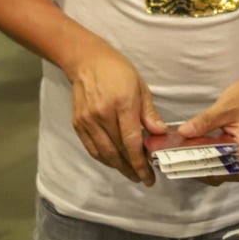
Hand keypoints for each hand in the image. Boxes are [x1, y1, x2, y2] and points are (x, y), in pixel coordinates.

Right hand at [69, 45, 165, 185]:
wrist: (87, 61)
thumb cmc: (117, 71)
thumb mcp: (140, 87)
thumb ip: (149, 113)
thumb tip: (160, 134)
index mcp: (122, 104)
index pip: (132, 141)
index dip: (140, 162)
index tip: (149, 175)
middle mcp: (103, 114)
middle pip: (118, 151)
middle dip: (132, 168)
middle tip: (143, 178)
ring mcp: (88, 120)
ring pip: (104, 153)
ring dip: (118, 167)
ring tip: (131, 173)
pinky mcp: (78, 124)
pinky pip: (92, 148)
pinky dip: (104, 158)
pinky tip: (115, 162)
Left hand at [178, 75, 238, 184]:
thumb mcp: (224, 107)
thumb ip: (205, 121)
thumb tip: (183, 132)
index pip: (234, 174)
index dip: (215, 175)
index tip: (195, 165)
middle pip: (222, 173)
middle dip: (201, 169)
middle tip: (181, 160)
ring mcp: (234, 151)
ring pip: (216, 165)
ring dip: (200, 161)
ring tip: (181, 155)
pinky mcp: (227, 145)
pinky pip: (214, 154)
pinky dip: (202, 152)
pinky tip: (188, 146)